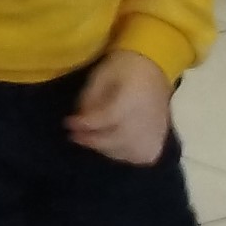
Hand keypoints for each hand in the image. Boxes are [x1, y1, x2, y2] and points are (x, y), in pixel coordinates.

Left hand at [66, 49, 173, 164]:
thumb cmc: (123, 69)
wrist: (154, 69)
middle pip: (114, 139)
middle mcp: (147, 120)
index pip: (106, 119)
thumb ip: (89, 99)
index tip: (67, 123)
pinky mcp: (158, 141)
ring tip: (90, 138)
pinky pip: (137, 156)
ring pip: (124, 151)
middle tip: (74, 135)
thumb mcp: (101, 76)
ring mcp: (155, 134)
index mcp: (134, 99)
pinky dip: (121, 153)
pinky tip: (109, 143)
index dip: (84, 124)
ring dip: (103, 148)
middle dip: (90, 139)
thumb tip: (79, 120)